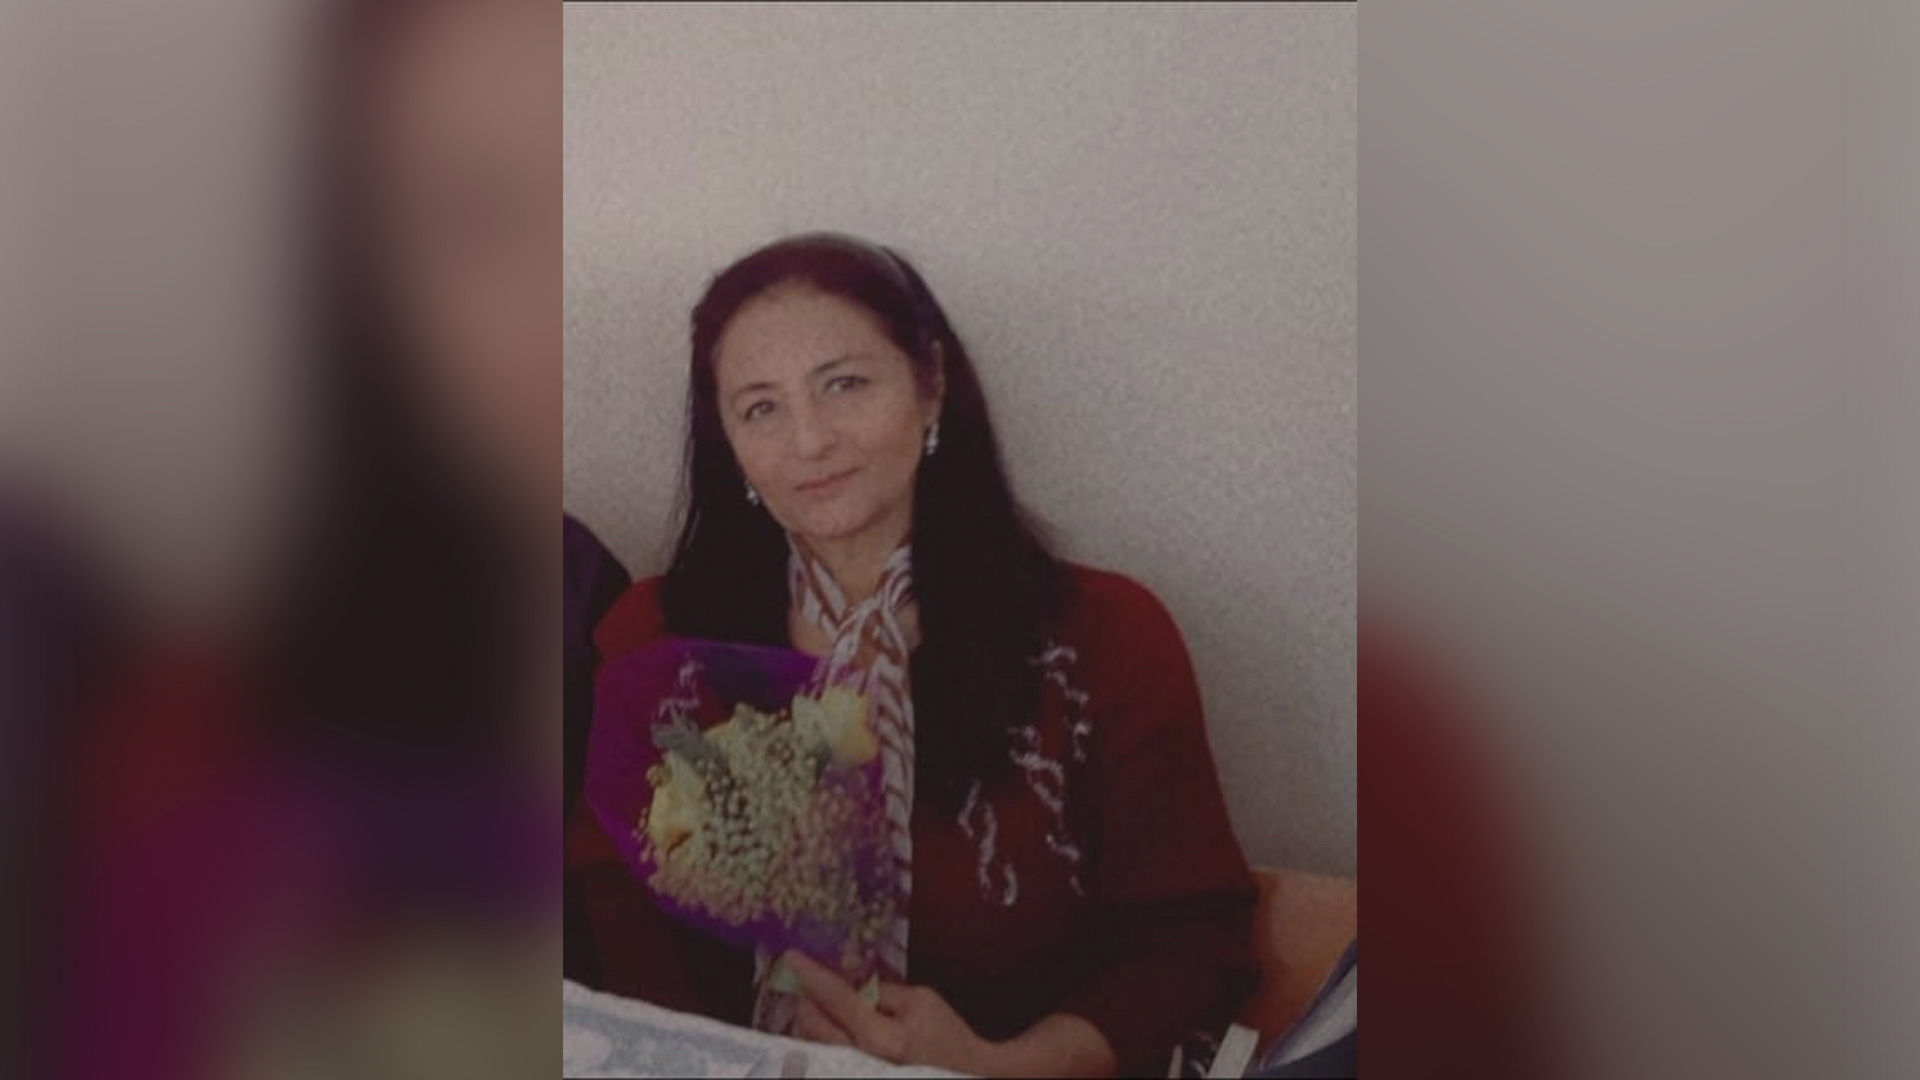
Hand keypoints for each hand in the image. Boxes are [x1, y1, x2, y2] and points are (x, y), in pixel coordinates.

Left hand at [782, 950, 1001, 1075]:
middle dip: (805, 1000)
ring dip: (810, 1020)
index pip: (836, 999)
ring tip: (818, 1005)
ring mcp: (858, 1075)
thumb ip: (882, 992)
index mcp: (883, 1038)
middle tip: (803, 983)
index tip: (792, 958)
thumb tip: (851, 986)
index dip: (811, 975)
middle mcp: (864, 1062)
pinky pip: (827, 1057)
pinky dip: (823, 1038)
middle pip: (814, 1027)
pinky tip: (830, 1027)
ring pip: (814, 1045)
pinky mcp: (857, 1077)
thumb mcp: (922, 1001)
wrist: (968, 1074)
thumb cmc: (948, 1039)